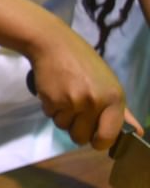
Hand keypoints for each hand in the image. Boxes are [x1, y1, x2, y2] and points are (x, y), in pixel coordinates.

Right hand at [27, 30, 133, 148]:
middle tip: (76, 112)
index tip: (95, 139)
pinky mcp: (52, 101)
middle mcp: (95, 102)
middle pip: (81, 138)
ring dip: (62, 116)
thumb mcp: (109, 84)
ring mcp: (73, 102)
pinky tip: (55, 91)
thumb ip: (122, 112)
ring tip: (65, 96)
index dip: (99, 142)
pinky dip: (51, 107)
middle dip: (76, 129)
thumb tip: (137, 133)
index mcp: (114, 98)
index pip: (108, 136)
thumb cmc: (84, 63)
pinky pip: (50, 116)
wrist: (55, 45)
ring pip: (63, 127)